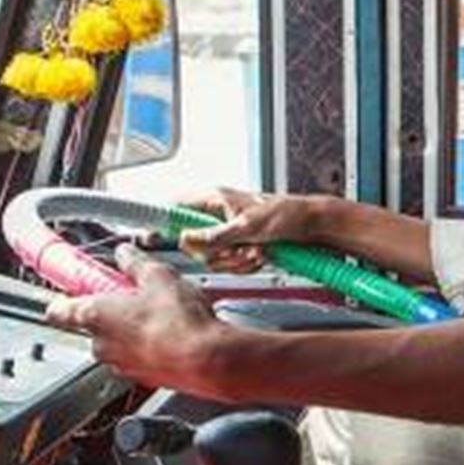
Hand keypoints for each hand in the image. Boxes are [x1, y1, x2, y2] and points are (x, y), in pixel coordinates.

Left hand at [46, 246, 225, 394]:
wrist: (205, 358)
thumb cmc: (177, 321)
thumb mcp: (158, 276)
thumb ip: (135, 263)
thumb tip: (125, 254)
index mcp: (94, 315)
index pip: (58, 310)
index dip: (65, 297)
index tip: (75, 286)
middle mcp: (101, 344)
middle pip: (94, 323)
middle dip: (114, 309)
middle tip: (136, 293)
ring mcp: (120, 363)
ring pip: (118, 340)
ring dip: (134, 327)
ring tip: (162, 311)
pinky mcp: (142, 376)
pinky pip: (139, 355)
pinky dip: (150, 344)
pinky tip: (173, 330)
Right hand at [175, 187, 328, 272]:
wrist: (315, 228)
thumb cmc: (289, 214)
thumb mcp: (248, 226)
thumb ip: (214, 236)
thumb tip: (186, 240)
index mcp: (215, 200)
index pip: (176, 208)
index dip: (163, 223)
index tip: (149, 236)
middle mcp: (219, 216)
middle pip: (193, 244)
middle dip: (217, 252)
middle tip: (237, 248)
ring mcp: (230, 233)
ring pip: (213, 258)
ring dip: (236, 260)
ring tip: (256, 250)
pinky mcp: (242, 248)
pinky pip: (231, 264)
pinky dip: (247, 264)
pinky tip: (262, 256)